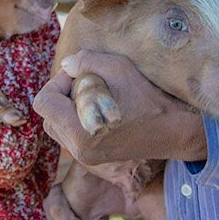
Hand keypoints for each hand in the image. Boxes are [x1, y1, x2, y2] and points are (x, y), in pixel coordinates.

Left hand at [34, 50, 206, 164]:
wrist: (175, 132)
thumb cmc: (148, 99)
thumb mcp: (117, 68)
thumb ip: (84, 61)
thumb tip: (65, 66)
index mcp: (80, 133)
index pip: (43, 103)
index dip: (56, 82)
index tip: (79, 74)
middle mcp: (78, 150)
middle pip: (47, 116)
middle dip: (61, 94)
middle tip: (86, 83)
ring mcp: (85, 158)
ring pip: (57, 126)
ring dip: (68, 107)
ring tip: (94, 95)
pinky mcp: (94, 158)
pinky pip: (70, 134)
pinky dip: (77, 118)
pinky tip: (100, 108)